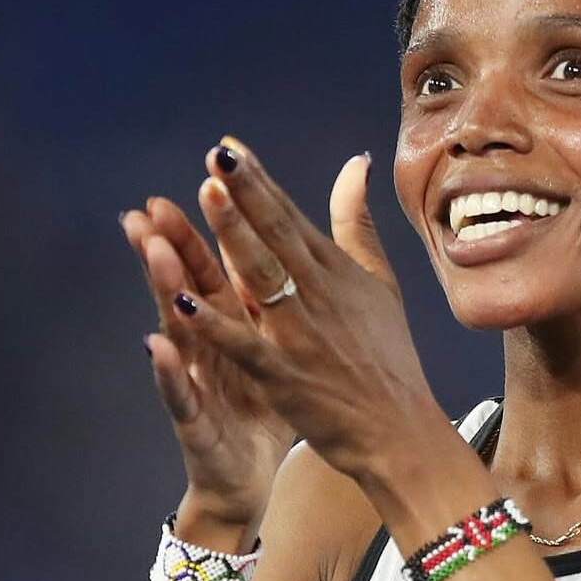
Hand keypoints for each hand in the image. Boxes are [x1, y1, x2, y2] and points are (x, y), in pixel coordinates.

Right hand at [120, 196, 295, 532]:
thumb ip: (278, 298)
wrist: (251, 477)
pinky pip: (179, 393)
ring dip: (163, 289)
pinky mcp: (195, 421)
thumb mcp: (277, 347)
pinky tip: (154, 345)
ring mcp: (196, 381)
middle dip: (173, 244)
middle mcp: (206, 345)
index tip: (208, 172)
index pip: (221, 263)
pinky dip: (167, 369)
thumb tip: (287, 249)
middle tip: (153, 202)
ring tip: (151, 249)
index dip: (214, 221)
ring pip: (176, 329)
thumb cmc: (262, 408)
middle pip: (189, 286)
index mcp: (235, 324)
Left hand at [169, 138, 440, 484]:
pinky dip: (215, 324)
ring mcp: (301, 337)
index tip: (229, 147)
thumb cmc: (389, 360)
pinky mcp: (286, 378)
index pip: (291, 218)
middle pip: (277, 237)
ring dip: (234, 238)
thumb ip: (358, 224)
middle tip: (217, 158)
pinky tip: (182, 300)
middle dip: (248, 195)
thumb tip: (356, 162)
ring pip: (262, 278)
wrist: (399, 432)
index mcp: (336, 273)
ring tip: (208, 198)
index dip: (259, 182)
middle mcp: (319, 297)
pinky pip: (244, 345)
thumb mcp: (382, 284)